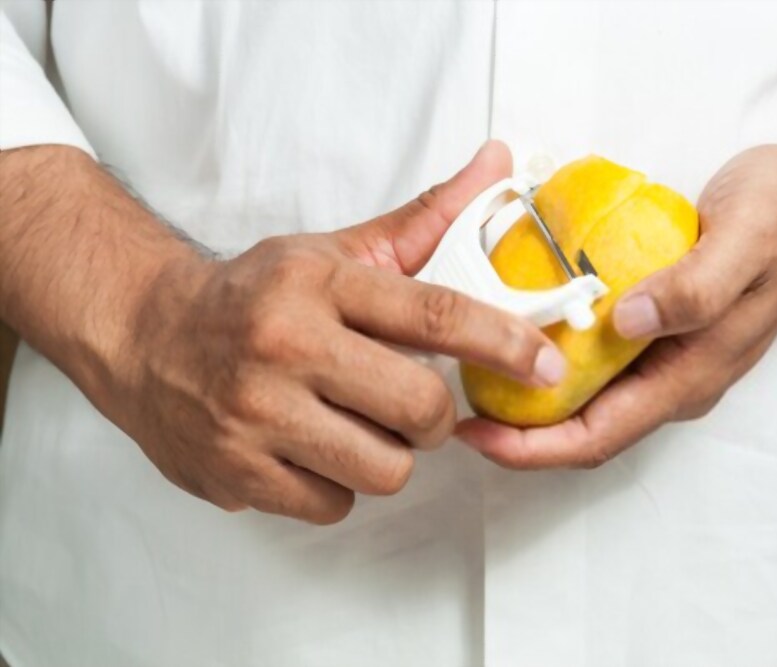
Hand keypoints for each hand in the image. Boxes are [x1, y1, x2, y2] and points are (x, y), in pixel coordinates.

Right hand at [105, 141, 564, 520]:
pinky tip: (310, 450)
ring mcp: (254, 414)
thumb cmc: (254, 295)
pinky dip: (337, 485)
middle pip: (421, 408)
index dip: (506, 343)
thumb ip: (423, 221)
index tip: (547, 365)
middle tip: (412, 402)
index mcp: (318, 283)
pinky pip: (337, 505)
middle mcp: (285, 345)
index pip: (436, 314)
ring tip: (351, 424)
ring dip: (387, 454)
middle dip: (435, 415)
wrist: (143, 334)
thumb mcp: (333, 252)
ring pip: (387, 468)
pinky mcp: (235, 472)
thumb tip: (498, 163)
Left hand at [457, 144, 776, 468]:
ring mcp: (664, 357)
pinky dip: (551, 354)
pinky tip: (520, 324)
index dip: (532, 448)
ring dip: (530, 396)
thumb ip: (693, 286)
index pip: (599, 436)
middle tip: (456, 404)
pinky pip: (594, 359)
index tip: (475, 435)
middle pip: (583, 428)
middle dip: (518, 432)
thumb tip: (627, 322)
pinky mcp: (656, 330)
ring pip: (586, 397)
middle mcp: (672, 378)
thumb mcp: (747, 240)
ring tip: (472, 369)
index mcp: (690, 375)